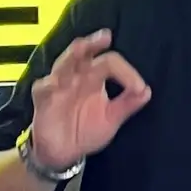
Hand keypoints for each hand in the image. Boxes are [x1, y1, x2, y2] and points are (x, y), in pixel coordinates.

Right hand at [29, 30, 150, 170]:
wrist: (64, 153)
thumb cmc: (85, 130)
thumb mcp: (111, 118)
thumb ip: (127, 104)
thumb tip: (147, 91)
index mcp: (94, 78)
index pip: (110, 63)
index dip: (126, 72)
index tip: (138, 87)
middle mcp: (76, 77)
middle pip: (83, 53)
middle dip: (93, 44)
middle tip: (105, 37)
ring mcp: (58, 86)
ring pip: (63, 64)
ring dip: (72, 56)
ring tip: (82, 48)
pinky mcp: (43, 99)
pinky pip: (43, 88)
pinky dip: (49, 85)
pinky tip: (54, 83)